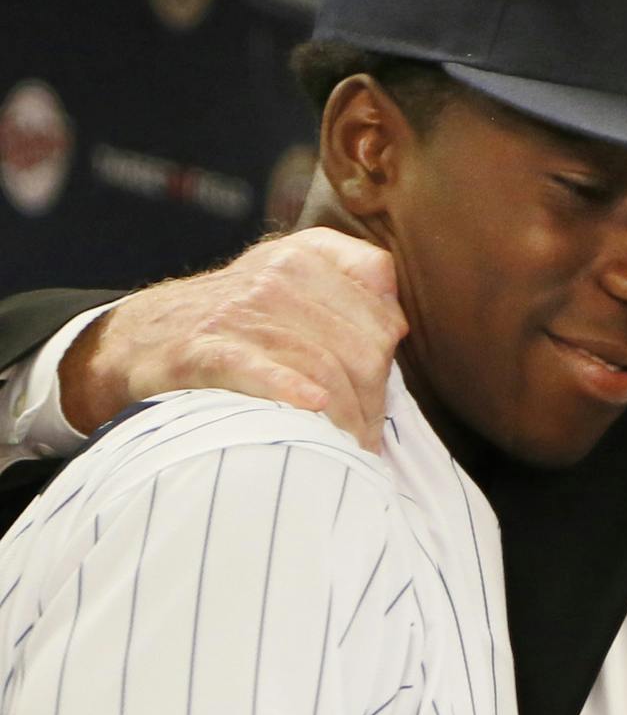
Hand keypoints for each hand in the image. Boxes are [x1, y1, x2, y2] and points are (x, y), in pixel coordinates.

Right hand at [59, 228, 406, 452]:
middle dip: (370, 406)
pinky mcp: (206, 348)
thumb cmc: (234, 321)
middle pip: (361, 350)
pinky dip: (287, 388)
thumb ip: (352, 284)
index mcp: (308, 257)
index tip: (378, 402)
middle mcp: (279, 276)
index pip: (381, 316)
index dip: (387, 366)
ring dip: (343, 422)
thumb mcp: (291, 278)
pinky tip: (311, 407)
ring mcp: (242, 311)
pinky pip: (258, 367)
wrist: (140, 338)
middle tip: (365, 444)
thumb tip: (398, 325)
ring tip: (348, 456)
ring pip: (322, 368)